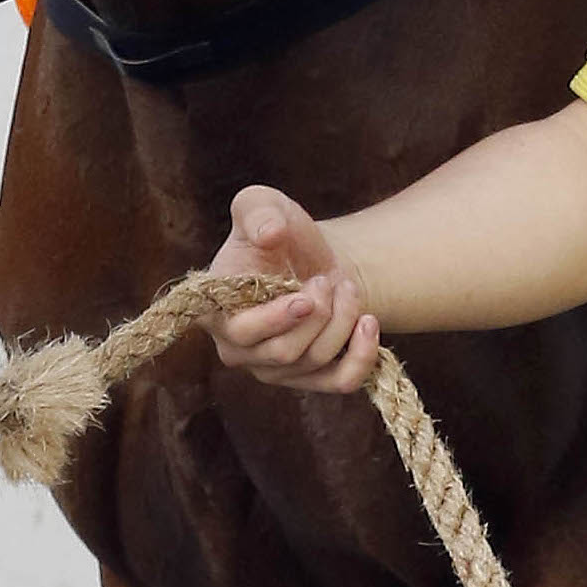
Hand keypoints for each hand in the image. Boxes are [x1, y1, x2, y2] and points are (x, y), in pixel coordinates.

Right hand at [208, 183, 381, 392]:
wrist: (312, 257)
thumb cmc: (279, 230)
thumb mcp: (262, 203)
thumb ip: (257, 211)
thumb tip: (269, 233)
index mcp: (217, 312)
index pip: (241, 333)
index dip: (275, 320)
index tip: (305, 297)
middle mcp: (239, 350)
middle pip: (284, 352)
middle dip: (318, 314)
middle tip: (326, 279)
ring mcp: (275, 370)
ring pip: (315, 361)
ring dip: (342, 319)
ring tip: (345, 286)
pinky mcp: (311, 378)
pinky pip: (341, 383)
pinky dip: (363, 356)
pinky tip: (368, 322)